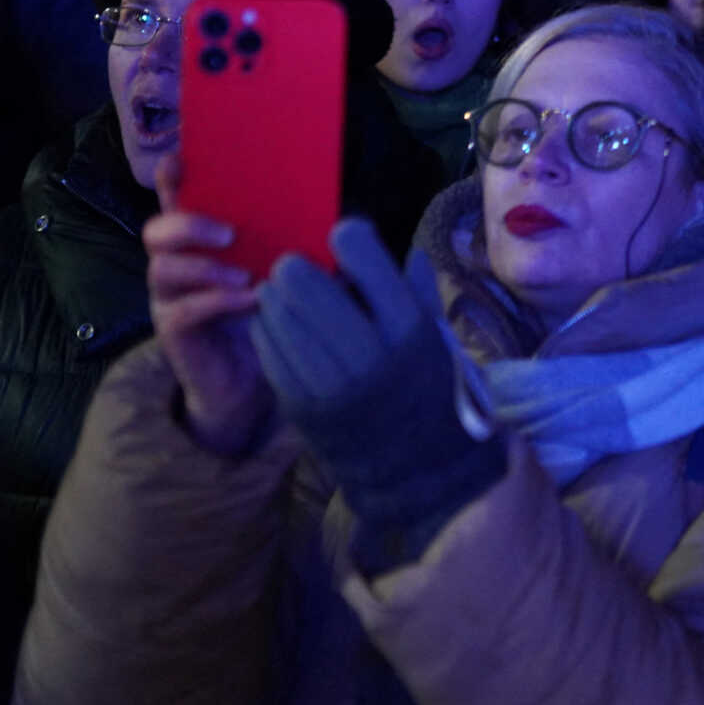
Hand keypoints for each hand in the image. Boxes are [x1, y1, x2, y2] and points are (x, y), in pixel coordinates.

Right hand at [143, 159, 271, 455]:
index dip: (172, 177)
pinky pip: (185, 311)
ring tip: (244, 273)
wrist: (253, 378)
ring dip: (205, 267)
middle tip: (229, 231)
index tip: (181, 158)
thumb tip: (348, 224)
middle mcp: (177, 260)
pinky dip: (218, 302)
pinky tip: (251, 301)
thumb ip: (299, 242)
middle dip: (187, 223)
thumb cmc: (270, 310)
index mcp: (202, 236)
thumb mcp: (285, 270)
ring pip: (164, 269)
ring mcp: (170, 296)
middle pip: (157, 229)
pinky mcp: (174, 330)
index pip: (176, 198)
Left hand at [250, 220, 501, 562]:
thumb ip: (417, 290)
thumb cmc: (430, 388)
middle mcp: (368, 351)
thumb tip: (397, 248)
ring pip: (278, 315)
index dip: (347, 237)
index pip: (361, 254)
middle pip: (305, 283)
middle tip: (298, 269)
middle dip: (297, 267)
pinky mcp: (301, 405)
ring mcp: (330, 382)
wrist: (419, 467)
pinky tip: (276, 326)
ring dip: (275, 297)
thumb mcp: (437, 335)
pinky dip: (266, 329)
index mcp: (407, 326)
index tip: (345, 242)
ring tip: (282, 296)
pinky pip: (268, 351)